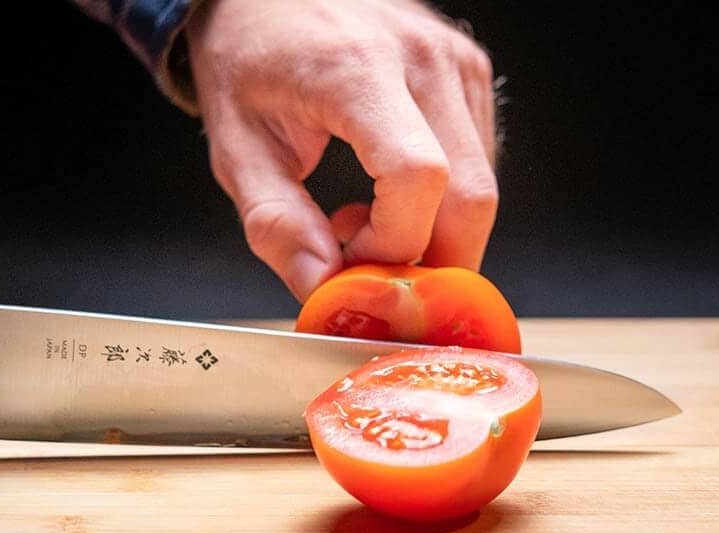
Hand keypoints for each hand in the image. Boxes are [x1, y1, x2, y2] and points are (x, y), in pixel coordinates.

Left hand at [186, 0, 497, 300]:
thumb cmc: (247, 58)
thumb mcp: (236, 148)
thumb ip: (277, 224)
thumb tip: (324, 288)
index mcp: (356, 70)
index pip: (418, 178)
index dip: (393, 243)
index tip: (349, 261)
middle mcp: (421, 58)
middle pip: (472, 197)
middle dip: (431, 262)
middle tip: (371, 273)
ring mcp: (455, 61)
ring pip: (482, 186)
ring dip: (435, 232)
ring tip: (365, 220)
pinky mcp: (469, 71)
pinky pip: (479, 162)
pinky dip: (442, 201)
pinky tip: (386, 190)